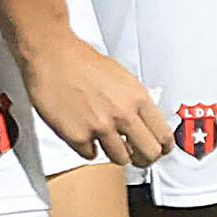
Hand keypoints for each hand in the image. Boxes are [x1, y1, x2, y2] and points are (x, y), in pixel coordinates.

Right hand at [21, 31, 172, 166]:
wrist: (53, 56)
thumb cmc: (83, 62)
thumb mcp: (122, 77)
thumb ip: (135, 101)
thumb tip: (143, 121)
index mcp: (137, 98)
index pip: (164, 135)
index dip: (162, 148)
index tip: (159, 151)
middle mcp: (123, 115)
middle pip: (148, 154)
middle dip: (144, 159)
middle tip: (137, 157)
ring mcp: (100, 127)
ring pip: (120, 159)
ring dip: (115, 153)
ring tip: (106, 140)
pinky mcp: (78, 136)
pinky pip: (90, 154)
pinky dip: (88, 147)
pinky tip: (84, 133)